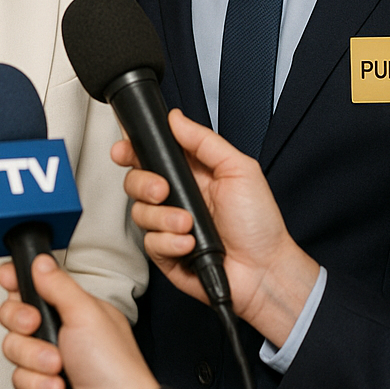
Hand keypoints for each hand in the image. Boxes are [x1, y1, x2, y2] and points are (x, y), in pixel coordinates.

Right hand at [0, 255, 158, 388]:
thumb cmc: (115, 367)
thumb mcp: (87, 313)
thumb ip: (59, 285)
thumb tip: (40, 261)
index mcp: (72, 309)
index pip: (36, 286)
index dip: (17, 281)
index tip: (8, 278)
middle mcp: (58, 332)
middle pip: (13, 314)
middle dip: (22, 321)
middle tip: (36, 324)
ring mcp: (47, 360)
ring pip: (13, 347)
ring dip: (36, 358)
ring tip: (59, 365)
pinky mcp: (38, 387)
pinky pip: (18, 378)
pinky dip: (38, 384)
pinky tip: (59, 387)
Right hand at [112, 109, 317, 347]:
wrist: (264, 270)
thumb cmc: (259, 223)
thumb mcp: (239, 169)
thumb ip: (204, 141)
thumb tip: (175, 118)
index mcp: (190, 173)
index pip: (151, 155)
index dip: (132, 149)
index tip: (125, 149)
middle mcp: (176, 196)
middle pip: (135, 180)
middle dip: (143, 183)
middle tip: (162, 190)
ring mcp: (168, 224)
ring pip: (139, 212)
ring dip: (163, 217)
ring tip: (189, 223)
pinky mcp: (166, 251)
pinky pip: (150, 242)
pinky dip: (169, 242)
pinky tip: (190, 243)